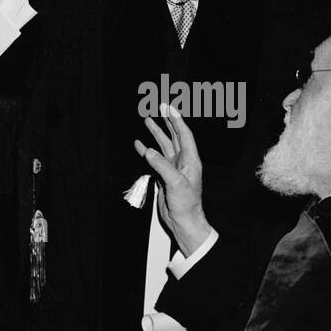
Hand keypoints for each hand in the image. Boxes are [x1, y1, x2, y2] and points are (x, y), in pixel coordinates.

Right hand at [133, 103, 212, 255]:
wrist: (184, 222)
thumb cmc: (187, 204)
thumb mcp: (176, 183)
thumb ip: (162, 166)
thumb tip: (149, 151)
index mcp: (190, 160)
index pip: (183, 134)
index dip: (176, 120)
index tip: (168, 107)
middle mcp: (183, 162)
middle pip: (174, 136)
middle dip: (167, 122)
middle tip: (159, 108)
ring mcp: (173, 169)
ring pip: (164, 146)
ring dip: (156, 134)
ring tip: (147, 121)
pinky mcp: (165, 177)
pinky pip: (155, 160)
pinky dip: (147, 151)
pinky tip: (140, 145)